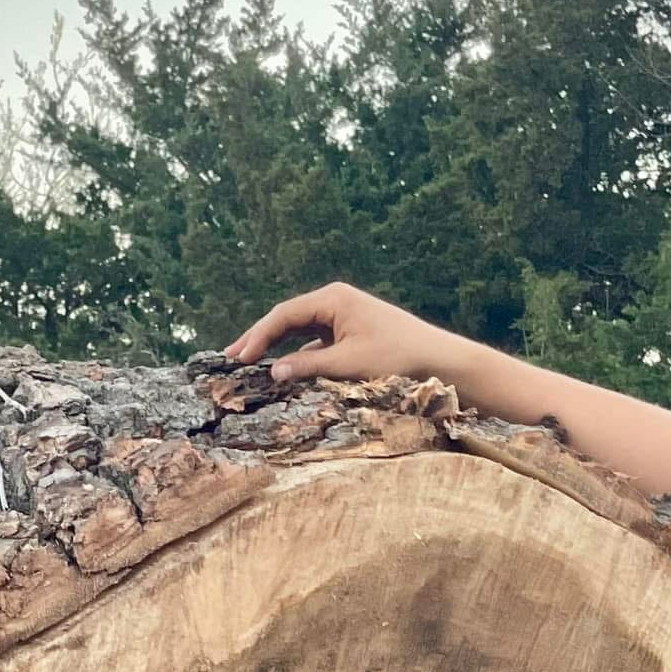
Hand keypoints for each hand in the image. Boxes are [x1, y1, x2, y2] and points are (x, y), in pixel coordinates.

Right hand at [224, 283, 460, 386]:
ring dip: (276, 348)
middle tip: (231, 358)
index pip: (284, 315)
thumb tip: (272, 372)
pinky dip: (298, 356)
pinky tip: (284, 372)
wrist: (439, 359)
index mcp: (333, 299)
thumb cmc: (398, 356)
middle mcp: (335, 302)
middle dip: (260, 339)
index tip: (238, 358)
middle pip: (287, 319)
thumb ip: (308, 367)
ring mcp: (343, 317)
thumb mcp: (349, 364)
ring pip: (300, 331)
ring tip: (249, 364)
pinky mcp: (350, 333)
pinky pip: (315, 342)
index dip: (258, 336)